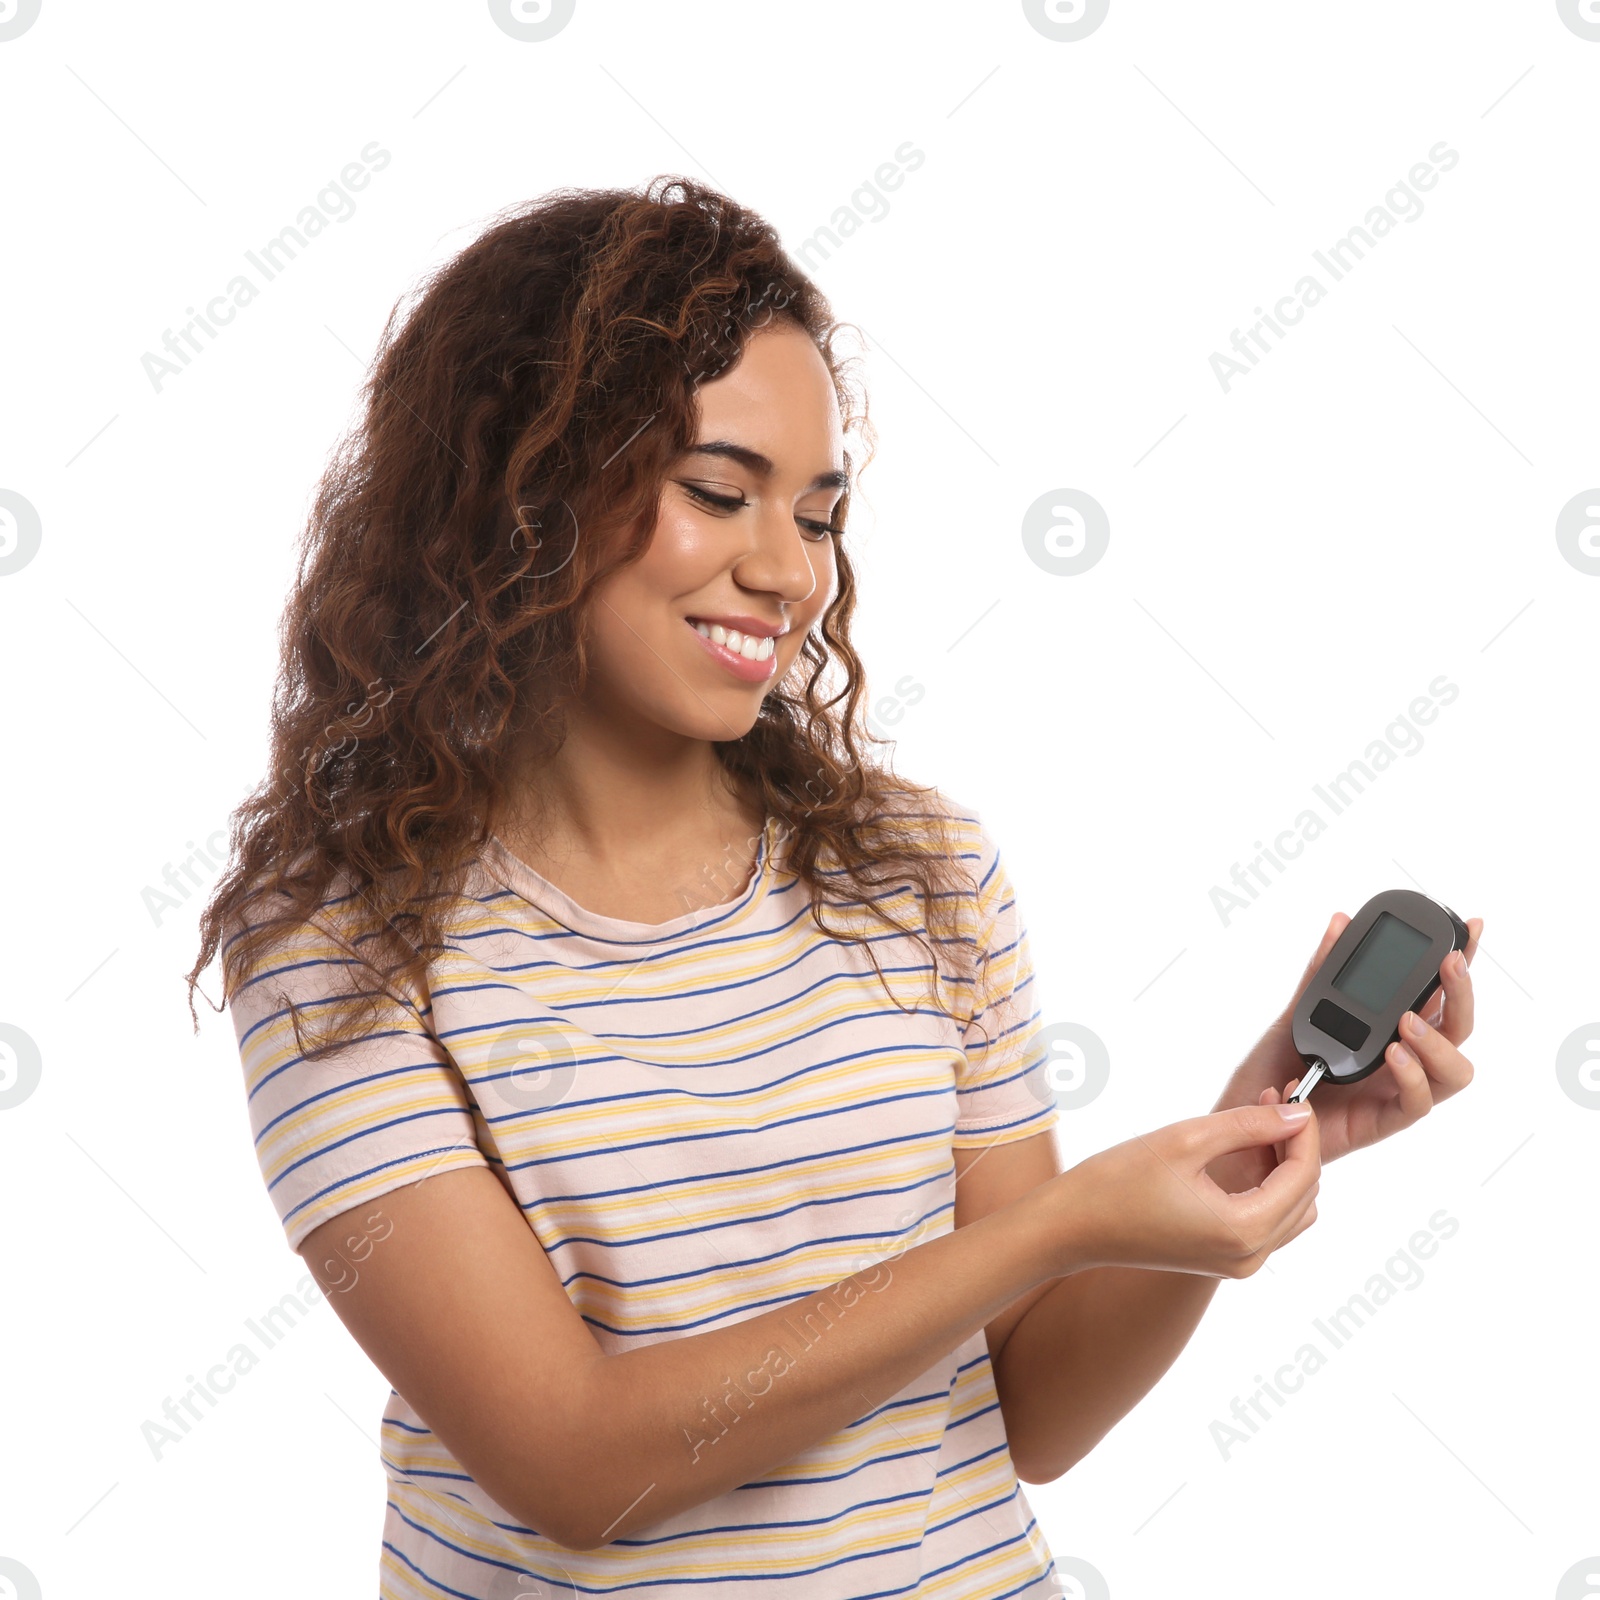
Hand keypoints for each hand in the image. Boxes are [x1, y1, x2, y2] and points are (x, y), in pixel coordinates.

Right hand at [1045, 1102, 1320, 1278]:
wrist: (1073, 1225)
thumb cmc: (1117, 1183)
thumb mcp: (1186, 1139)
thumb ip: (1249, 1124)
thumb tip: (1295, 1115)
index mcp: (1245, 1230)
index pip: (1303, 1174)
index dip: (1303, 1130)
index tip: (1293, 1094)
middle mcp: (1250, 1257)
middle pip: (1304, 1194)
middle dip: (1295, 1144)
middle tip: (1272, 1100)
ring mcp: (1238, 1263)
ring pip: (1290, 1210)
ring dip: (1283, 1166)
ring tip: (1258, 1123)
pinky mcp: (1222, 1259)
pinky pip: (1266, 1222)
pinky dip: (1266, 1186)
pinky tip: (1243, 1151)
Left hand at [1213, 910, 1482, 1185]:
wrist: (1246, 1118)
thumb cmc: (1273, 1068)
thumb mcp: (1296, 1011)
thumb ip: (1321, 972)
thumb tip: (1341, 923)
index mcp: (1388, 1027)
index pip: (1436, 993)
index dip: (1460, 961)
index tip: (1469, 926)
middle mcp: (1403, 1057)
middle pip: (1457, 1027)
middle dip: (1461, 992)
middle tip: (1450, 963)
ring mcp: (1396, 1089)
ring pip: (1454, 1070)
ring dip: (1439, 1041)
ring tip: (1408, 1020)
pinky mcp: (1383, 1121)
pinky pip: (1418, 1103)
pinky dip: (1412, 1076)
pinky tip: (1394, 1054)